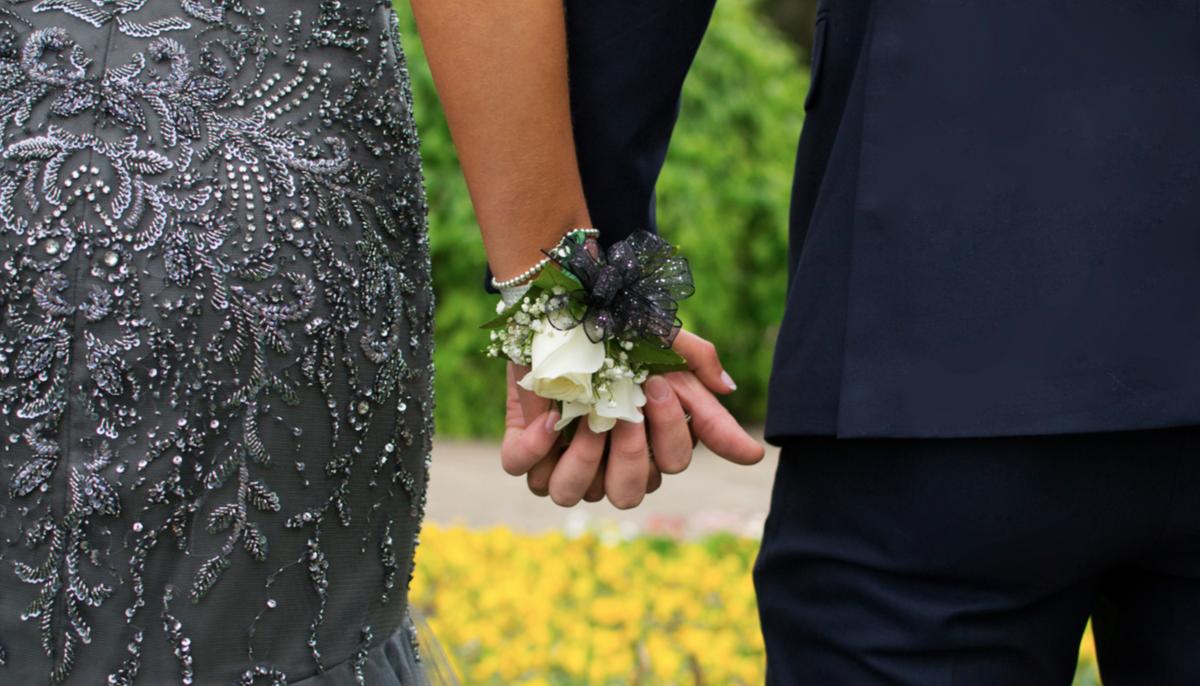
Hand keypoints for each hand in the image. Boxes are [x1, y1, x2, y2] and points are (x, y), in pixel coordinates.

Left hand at [500, 330, 764, 508]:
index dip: (668, 435)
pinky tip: (548, 421)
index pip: (669, 466)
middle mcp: (605, 460)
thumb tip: (751, 455)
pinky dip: (536, 449)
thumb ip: (708, 400)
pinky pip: (525, 470)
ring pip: (570, 493)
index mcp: (646, 445)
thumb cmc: (623, 327)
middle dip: (627, 453)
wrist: (566, 296)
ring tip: (586, 416)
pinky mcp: (523, 441)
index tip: (659, 385)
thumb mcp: (670, 350)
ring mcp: (561, 455)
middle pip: (625, 494)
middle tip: (624, 408)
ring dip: (582, 458)